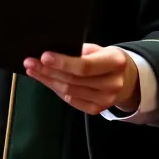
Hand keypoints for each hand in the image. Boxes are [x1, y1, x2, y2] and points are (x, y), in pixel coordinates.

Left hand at [24, 43, 140, 115]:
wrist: (128, 79)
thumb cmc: (108, 59)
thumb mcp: (99, 49)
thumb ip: (80, 51)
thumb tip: (52, 52)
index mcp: (115, 62)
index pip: (85, 66)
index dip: (63, 62)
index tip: (43, 56)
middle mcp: (113, 83)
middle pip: (73, 80)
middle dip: (48, 71)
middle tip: (30, 62)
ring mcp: (106, 100)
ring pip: (69, 91)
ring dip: (48, 80)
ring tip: (33, 70)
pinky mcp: (98, 110)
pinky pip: (72, 100)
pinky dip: (56, 90)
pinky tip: (46, 81)